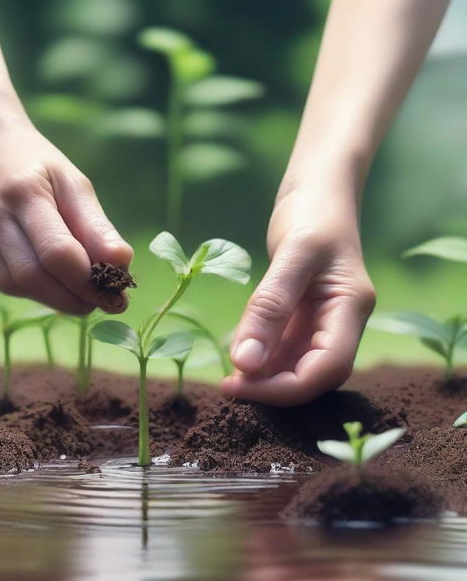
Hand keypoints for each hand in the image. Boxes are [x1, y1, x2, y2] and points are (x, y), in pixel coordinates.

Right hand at [0, 95, 132, 314]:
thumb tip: (122, 263)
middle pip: (34, 276)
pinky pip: (6, 284)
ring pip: (17, 287)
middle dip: (74, 297)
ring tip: (84, 295)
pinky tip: (55, 283)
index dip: (89, 280)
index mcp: (22, 193)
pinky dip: (37, 291)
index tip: (117, 291)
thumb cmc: (37, 164)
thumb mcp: (74, 183)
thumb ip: (96, 225)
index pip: (57, 252)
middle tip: (104, 301)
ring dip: (57, 299)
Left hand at [221, 189, 374, 405]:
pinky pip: (285, 348)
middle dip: (272, 386)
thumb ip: (269, 308)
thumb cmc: (313, 214)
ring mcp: (324, 321)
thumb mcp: (292, 254)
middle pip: (313, 375)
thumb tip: (245, 363)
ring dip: (264, 375)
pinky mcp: (305, 317)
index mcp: (350, 308)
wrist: (319, 192)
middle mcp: (341, 322)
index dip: (284, 388)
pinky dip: (261, 356)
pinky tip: (238, 356)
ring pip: (296, 365)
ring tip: (229, 375)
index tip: (239, 386)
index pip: (327, 368)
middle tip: (229, 386)